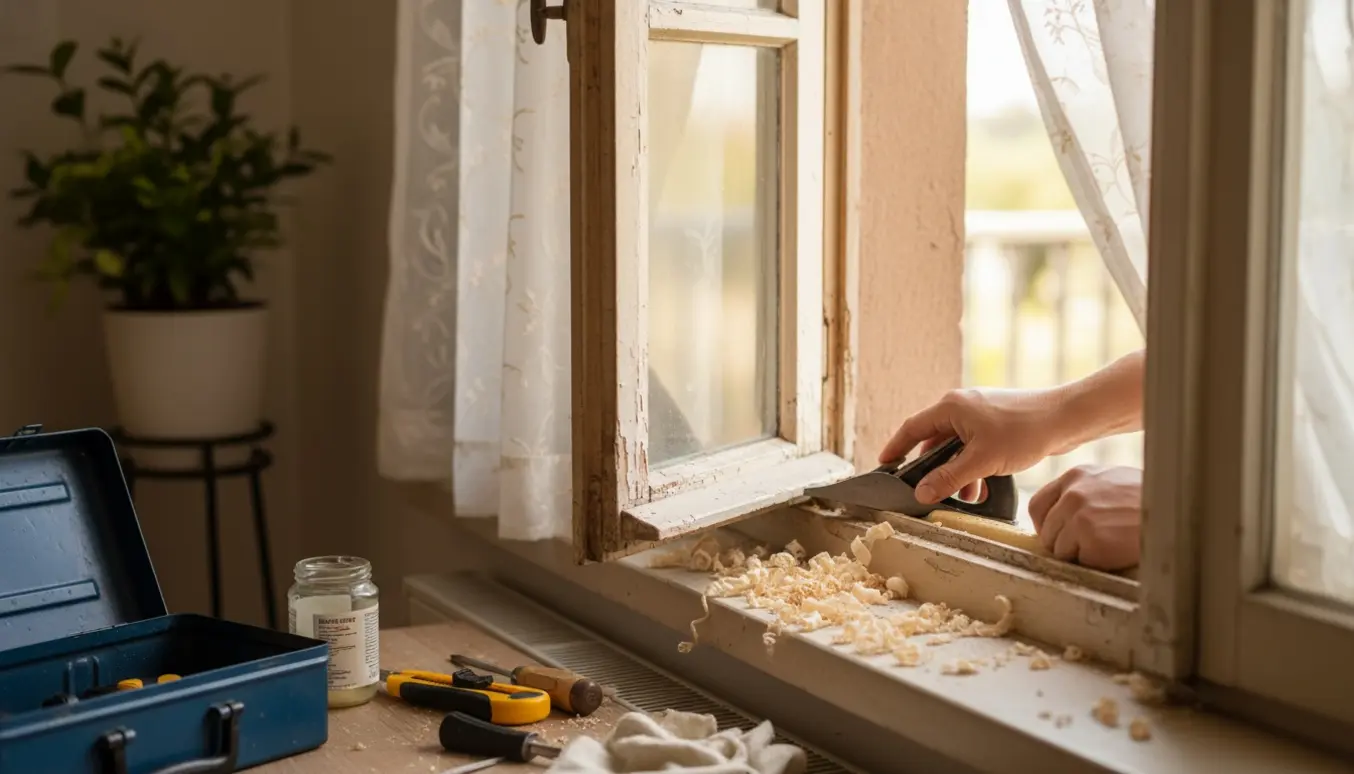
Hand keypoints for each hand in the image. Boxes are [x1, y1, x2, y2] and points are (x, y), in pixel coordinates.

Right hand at [878, 388, 1071, 503]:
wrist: (1065, 418)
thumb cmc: (1024, 431)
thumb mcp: (981, 461)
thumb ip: (949, 478)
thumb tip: (921, 492)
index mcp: (950, 407)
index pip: (912, 428)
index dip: (896, 447)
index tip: (885, 464)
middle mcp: (961, 406)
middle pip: (934, 440)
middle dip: (934, 469)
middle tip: (930, 491)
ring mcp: (979, 413)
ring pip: (956, 446)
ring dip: (957, 472)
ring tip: (966, 496)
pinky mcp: (995, 422)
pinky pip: (974, 446)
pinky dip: (973, 465)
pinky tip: (983, 486)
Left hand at [1028, 465, 1141, 570]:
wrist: (1174, 512)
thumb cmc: (1149, 499)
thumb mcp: (1110, 481)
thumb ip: (1082, 491)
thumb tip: (1060, 513)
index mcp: (1075, 476)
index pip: (1037, 505)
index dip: (1045, 525)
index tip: (1059, 535)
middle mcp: (1072, 494)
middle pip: (1046, 532)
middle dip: (1064, 543)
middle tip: (1092, 543)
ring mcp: (1079, 516)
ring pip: (1060, 550)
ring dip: (1080, 554)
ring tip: (1109, 543)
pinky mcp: (1090, 538)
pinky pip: (1079, 561)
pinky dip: (1096, 562)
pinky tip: (1116, 550)